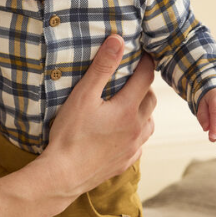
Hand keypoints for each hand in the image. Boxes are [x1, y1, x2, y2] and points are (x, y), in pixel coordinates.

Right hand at [0, 37, 155, 216]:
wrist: (64, 175)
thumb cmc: (70, 135)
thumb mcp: (83, 96)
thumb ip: (102, 67)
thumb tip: (118, 41)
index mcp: (128, 109)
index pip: (146, 78)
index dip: (146, 63)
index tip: (143, 54)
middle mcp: (137, 128)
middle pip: (151, 100)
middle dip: (145, 86)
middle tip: (132, 78)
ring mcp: (133, 147)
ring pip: (149, 123)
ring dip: (143, 110)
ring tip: (129, 104)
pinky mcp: (126, 162)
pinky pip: (140, 144)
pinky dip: (136, 133)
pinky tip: (123, 132)